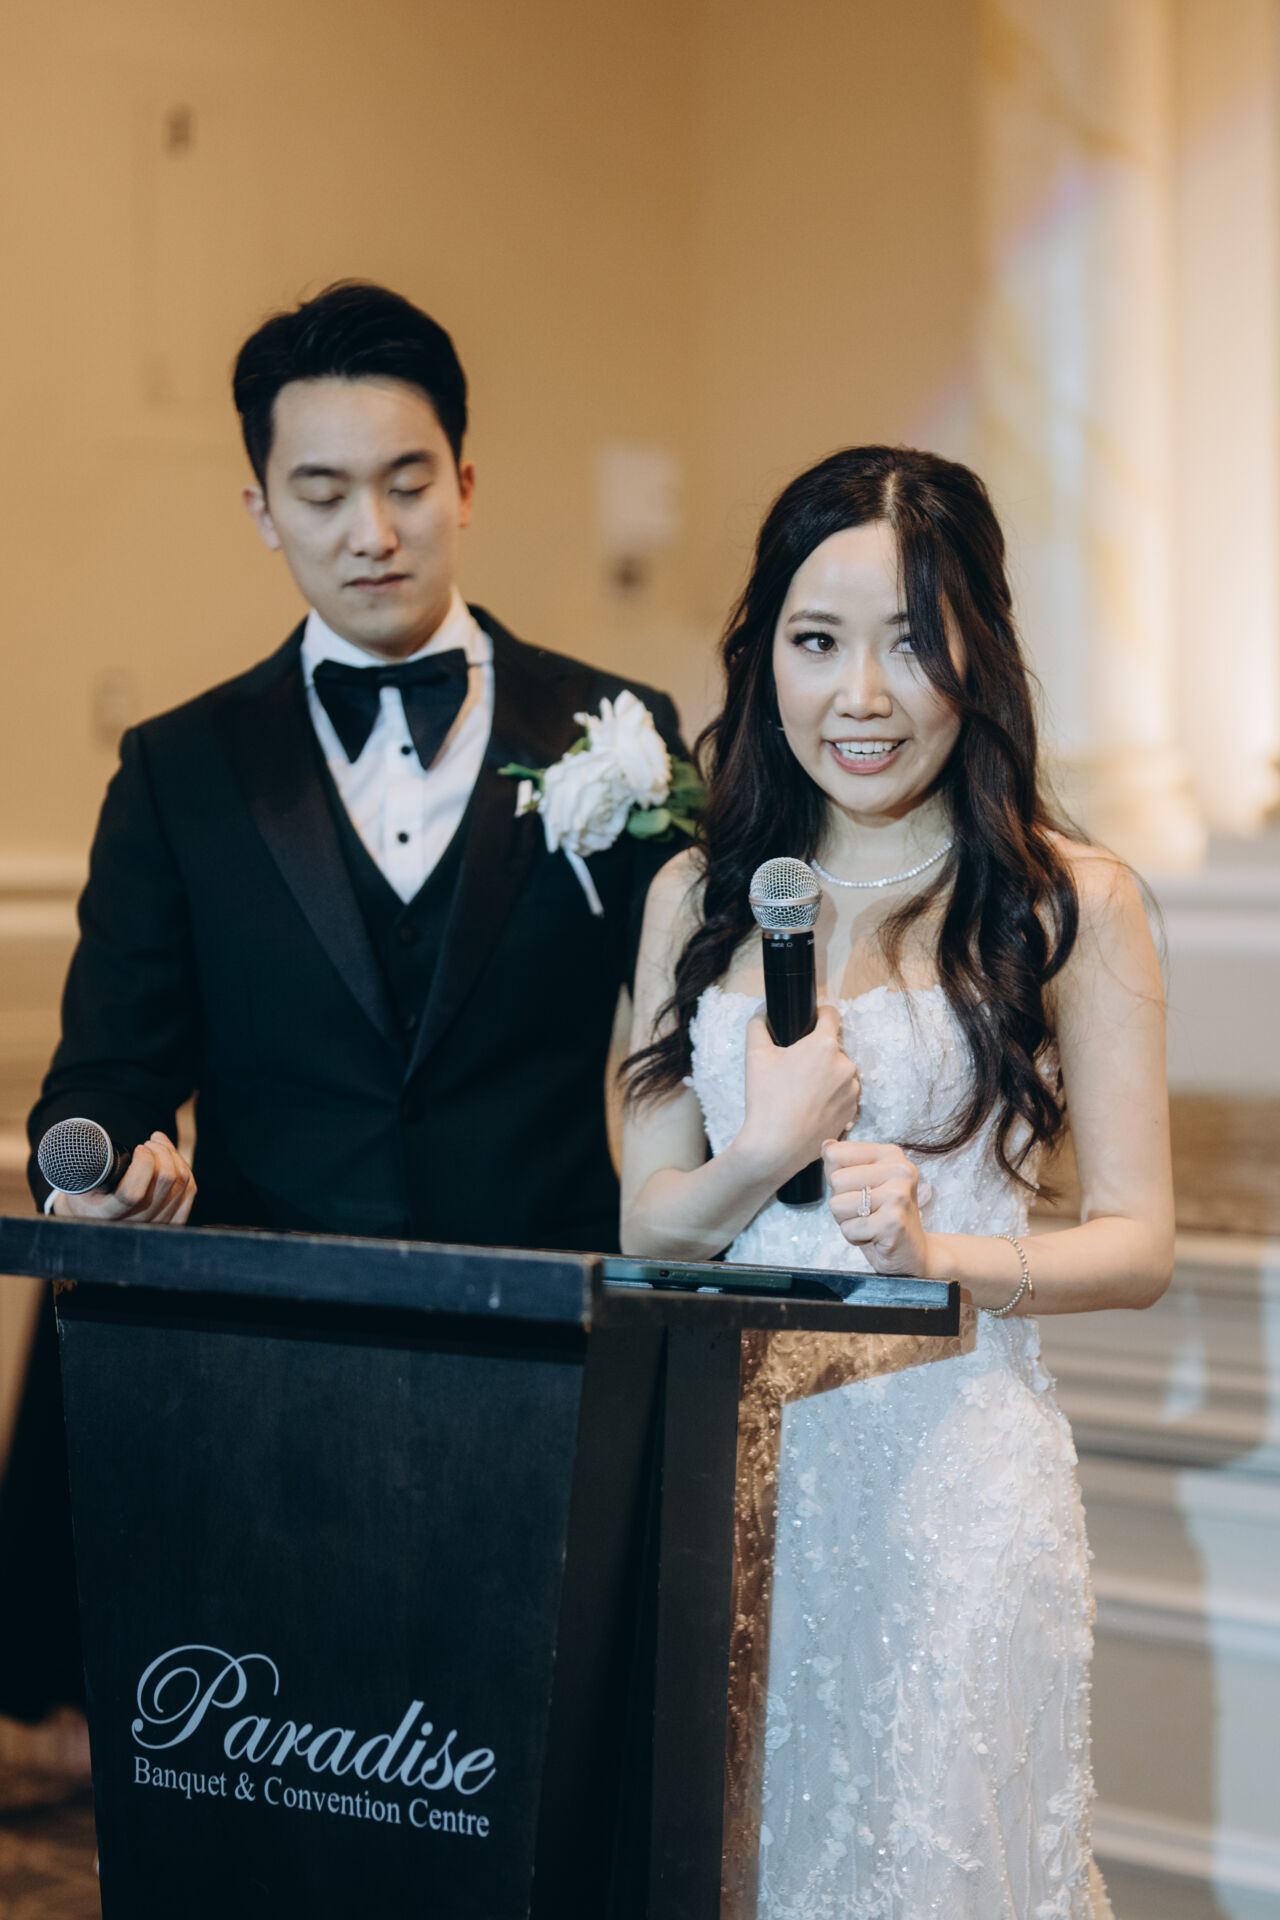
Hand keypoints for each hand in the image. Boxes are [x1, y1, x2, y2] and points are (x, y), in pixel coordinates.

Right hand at [51, 1132, 196, 1225]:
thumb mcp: (77, 1180)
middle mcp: (135, 1225)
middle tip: (149, 1142)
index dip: (143, 1163)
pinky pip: (189, 1190)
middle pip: (166, 1181)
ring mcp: (157, 1226)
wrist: (92, 1216)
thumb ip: (90, 1165)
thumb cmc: (84, 1193)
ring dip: (173, 1155)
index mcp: (107, 1217)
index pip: (133, 1193)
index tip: (138, 1148)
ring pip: (182, 1182)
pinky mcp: (172, 1223)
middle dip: (161, 1151)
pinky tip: (170, 1156)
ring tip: (157, 1144)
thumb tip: (99, 1142)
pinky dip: (183, 1167)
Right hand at [735, 1005, 860, 1183]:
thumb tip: (761, 1012)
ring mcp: (852, 1090)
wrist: (777, 1146)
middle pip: (833, 1048)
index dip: (819, 1014)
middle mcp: (845, 1064)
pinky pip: (843, 1095)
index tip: (810, 1022)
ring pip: (840, 1072)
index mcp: (824, 1045)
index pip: (832, 1015)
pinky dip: (831, 1098)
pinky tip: (811, 1108)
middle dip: (817, 1054)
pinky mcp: (852, 1112)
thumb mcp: (755, 1056)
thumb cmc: (766, 1099)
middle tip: (794, 1069)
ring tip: (802, 1093)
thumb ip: (757, 1025)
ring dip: (826, 1076)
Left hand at [825, 1138, 927, 1275]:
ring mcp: (899, 1195)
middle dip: (842, 1202)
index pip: (836, 1154)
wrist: (913, 1252)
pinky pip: (848, 1228)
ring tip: (870, 1223)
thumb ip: (842, 1164)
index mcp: (890, 1154)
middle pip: (836, 1180)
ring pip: (837, 1204)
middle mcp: (899, 1170)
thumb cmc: (882, 1216)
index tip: (861, 1190)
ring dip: (847, 1221)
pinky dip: (855, 1237)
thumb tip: (826, 1145)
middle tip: (867, 1211)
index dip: (838, 1179)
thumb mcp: (860, 1184)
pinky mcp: (893, 1221)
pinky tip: (875, 1236)